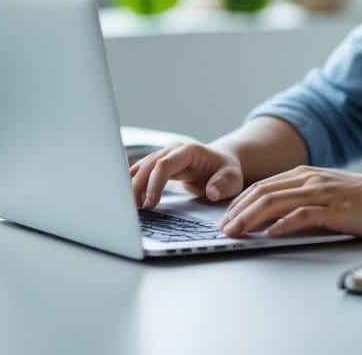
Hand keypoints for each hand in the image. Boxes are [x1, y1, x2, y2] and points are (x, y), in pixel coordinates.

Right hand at [129, 142, 243, 209]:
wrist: (221, 163)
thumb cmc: (226, 171)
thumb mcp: (233, 178)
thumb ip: (224, 183)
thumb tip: (211, 192)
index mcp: (189, 151)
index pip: (164, 165)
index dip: (154, 184)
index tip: (151, 204)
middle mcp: (173, 150)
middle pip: (147, 165)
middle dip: (138, 187)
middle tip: (137, 211)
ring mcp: (164, 155)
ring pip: (140, 167)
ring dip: (132, 186)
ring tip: (129, 208)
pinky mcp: (158, 164)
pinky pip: (140, 172)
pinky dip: (133, 184)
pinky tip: (128, 199)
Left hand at [218, 166, 361, 238]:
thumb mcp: (328, 192)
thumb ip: (303, 199)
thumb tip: (274, 217)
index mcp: (306, 173)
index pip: (263, 185)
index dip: (240, 201)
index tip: (225, 216)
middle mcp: (311, 179)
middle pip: (263, 192)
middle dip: (237, 211)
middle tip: (222, 228)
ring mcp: (322, 192)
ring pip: (275, 201)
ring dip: (250, 218)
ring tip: (235, 232)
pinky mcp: (335, 209)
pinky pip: (302, 215)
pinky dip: (282, 225)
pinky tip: (269, 235)